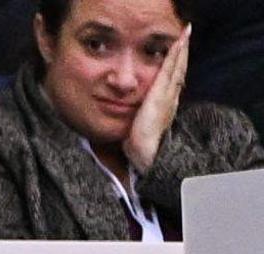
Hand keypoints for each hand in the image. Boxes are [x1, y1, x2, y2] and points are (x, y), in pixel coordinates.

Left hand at [127, 28, 189, 173]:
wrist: (147, 154)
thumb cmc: (140, 146)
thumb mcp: (140, 127)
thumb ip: (140, 119)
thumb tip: (132, 119)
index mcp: (166, 105)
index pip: (173, 80)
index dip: (177, 65)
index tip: (179, 51)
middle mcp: (171, 98)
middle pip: (179, 70)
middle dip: (183, 52)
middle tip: (186, 34)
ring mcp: (167, 96)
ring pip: (177, 68)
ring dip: (181, 50)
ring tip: (185, 34)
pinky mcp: (160, 96)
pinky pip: (169, 72)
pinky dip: (173, 57)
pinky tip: (176, 45)